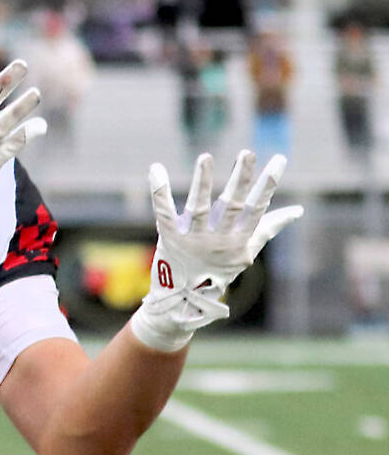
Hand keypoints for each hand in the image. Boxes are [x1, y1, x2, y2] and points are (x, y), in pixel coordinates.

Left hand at [130, 150, 303, 351]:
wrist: (183, 301)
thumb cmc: (218, 270)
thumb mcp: (246, 252)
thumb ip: (268, 227)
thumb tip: (298, 210)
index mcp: (239, 240)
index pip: (257, 209)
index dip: (267, 185)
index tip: (278, 159)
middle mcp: (218, 240)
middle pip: (232, 205)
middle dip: (240, 179)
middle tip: (247, 153)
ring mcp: (193, 240)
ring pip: (199, 207)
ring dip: (202, 181)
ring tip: (206, 157)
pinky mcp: (170, 238)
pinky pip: (164, 212)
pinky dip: (159, 192)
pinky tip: (156, 169)